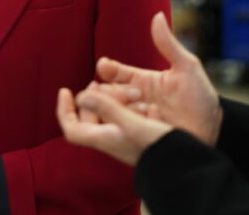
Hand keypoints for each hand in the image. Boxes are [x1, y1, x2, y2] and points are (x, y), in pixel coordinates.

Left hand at [57, 85, 171, 165]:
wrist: (184, 165)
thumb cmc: (156, 146)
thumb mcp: (130, 123)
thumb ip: (106, 107)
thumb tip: (81, 95)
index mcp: (104, 138)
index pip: (72, 128)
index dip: (64, 110)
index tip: (66, 90)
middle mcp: (113, 139)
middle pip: (92, 116)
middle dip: (97, 97)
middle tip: (101, 83)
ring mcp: (128, 138)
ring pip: (115, 113)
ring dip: (122, 99)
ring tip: (137, 94)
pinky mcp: (144, 136)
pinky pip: (136, 118)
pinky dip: (139, 107)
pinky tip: (151, 106)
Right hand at [97, 12, 222, 145]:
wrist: (214, 132)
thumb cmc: (202, 100)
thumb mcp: (187, 68)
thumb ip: (169, 44)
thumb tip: (157, 16)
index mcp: (142, 80)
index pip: (114, 71)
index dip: (107, 68)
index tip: (105, 67)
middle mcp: (133, 99)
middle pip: (105, 91)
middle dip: (110, 91)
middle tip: (132, 93)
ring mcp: (133, 118)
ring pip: (107, 110)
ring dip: (114, 108)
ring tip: (139, 109)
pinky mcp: (136, 136)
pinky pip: (118, 130)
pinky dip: (119, 125)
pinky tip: (133, 125)